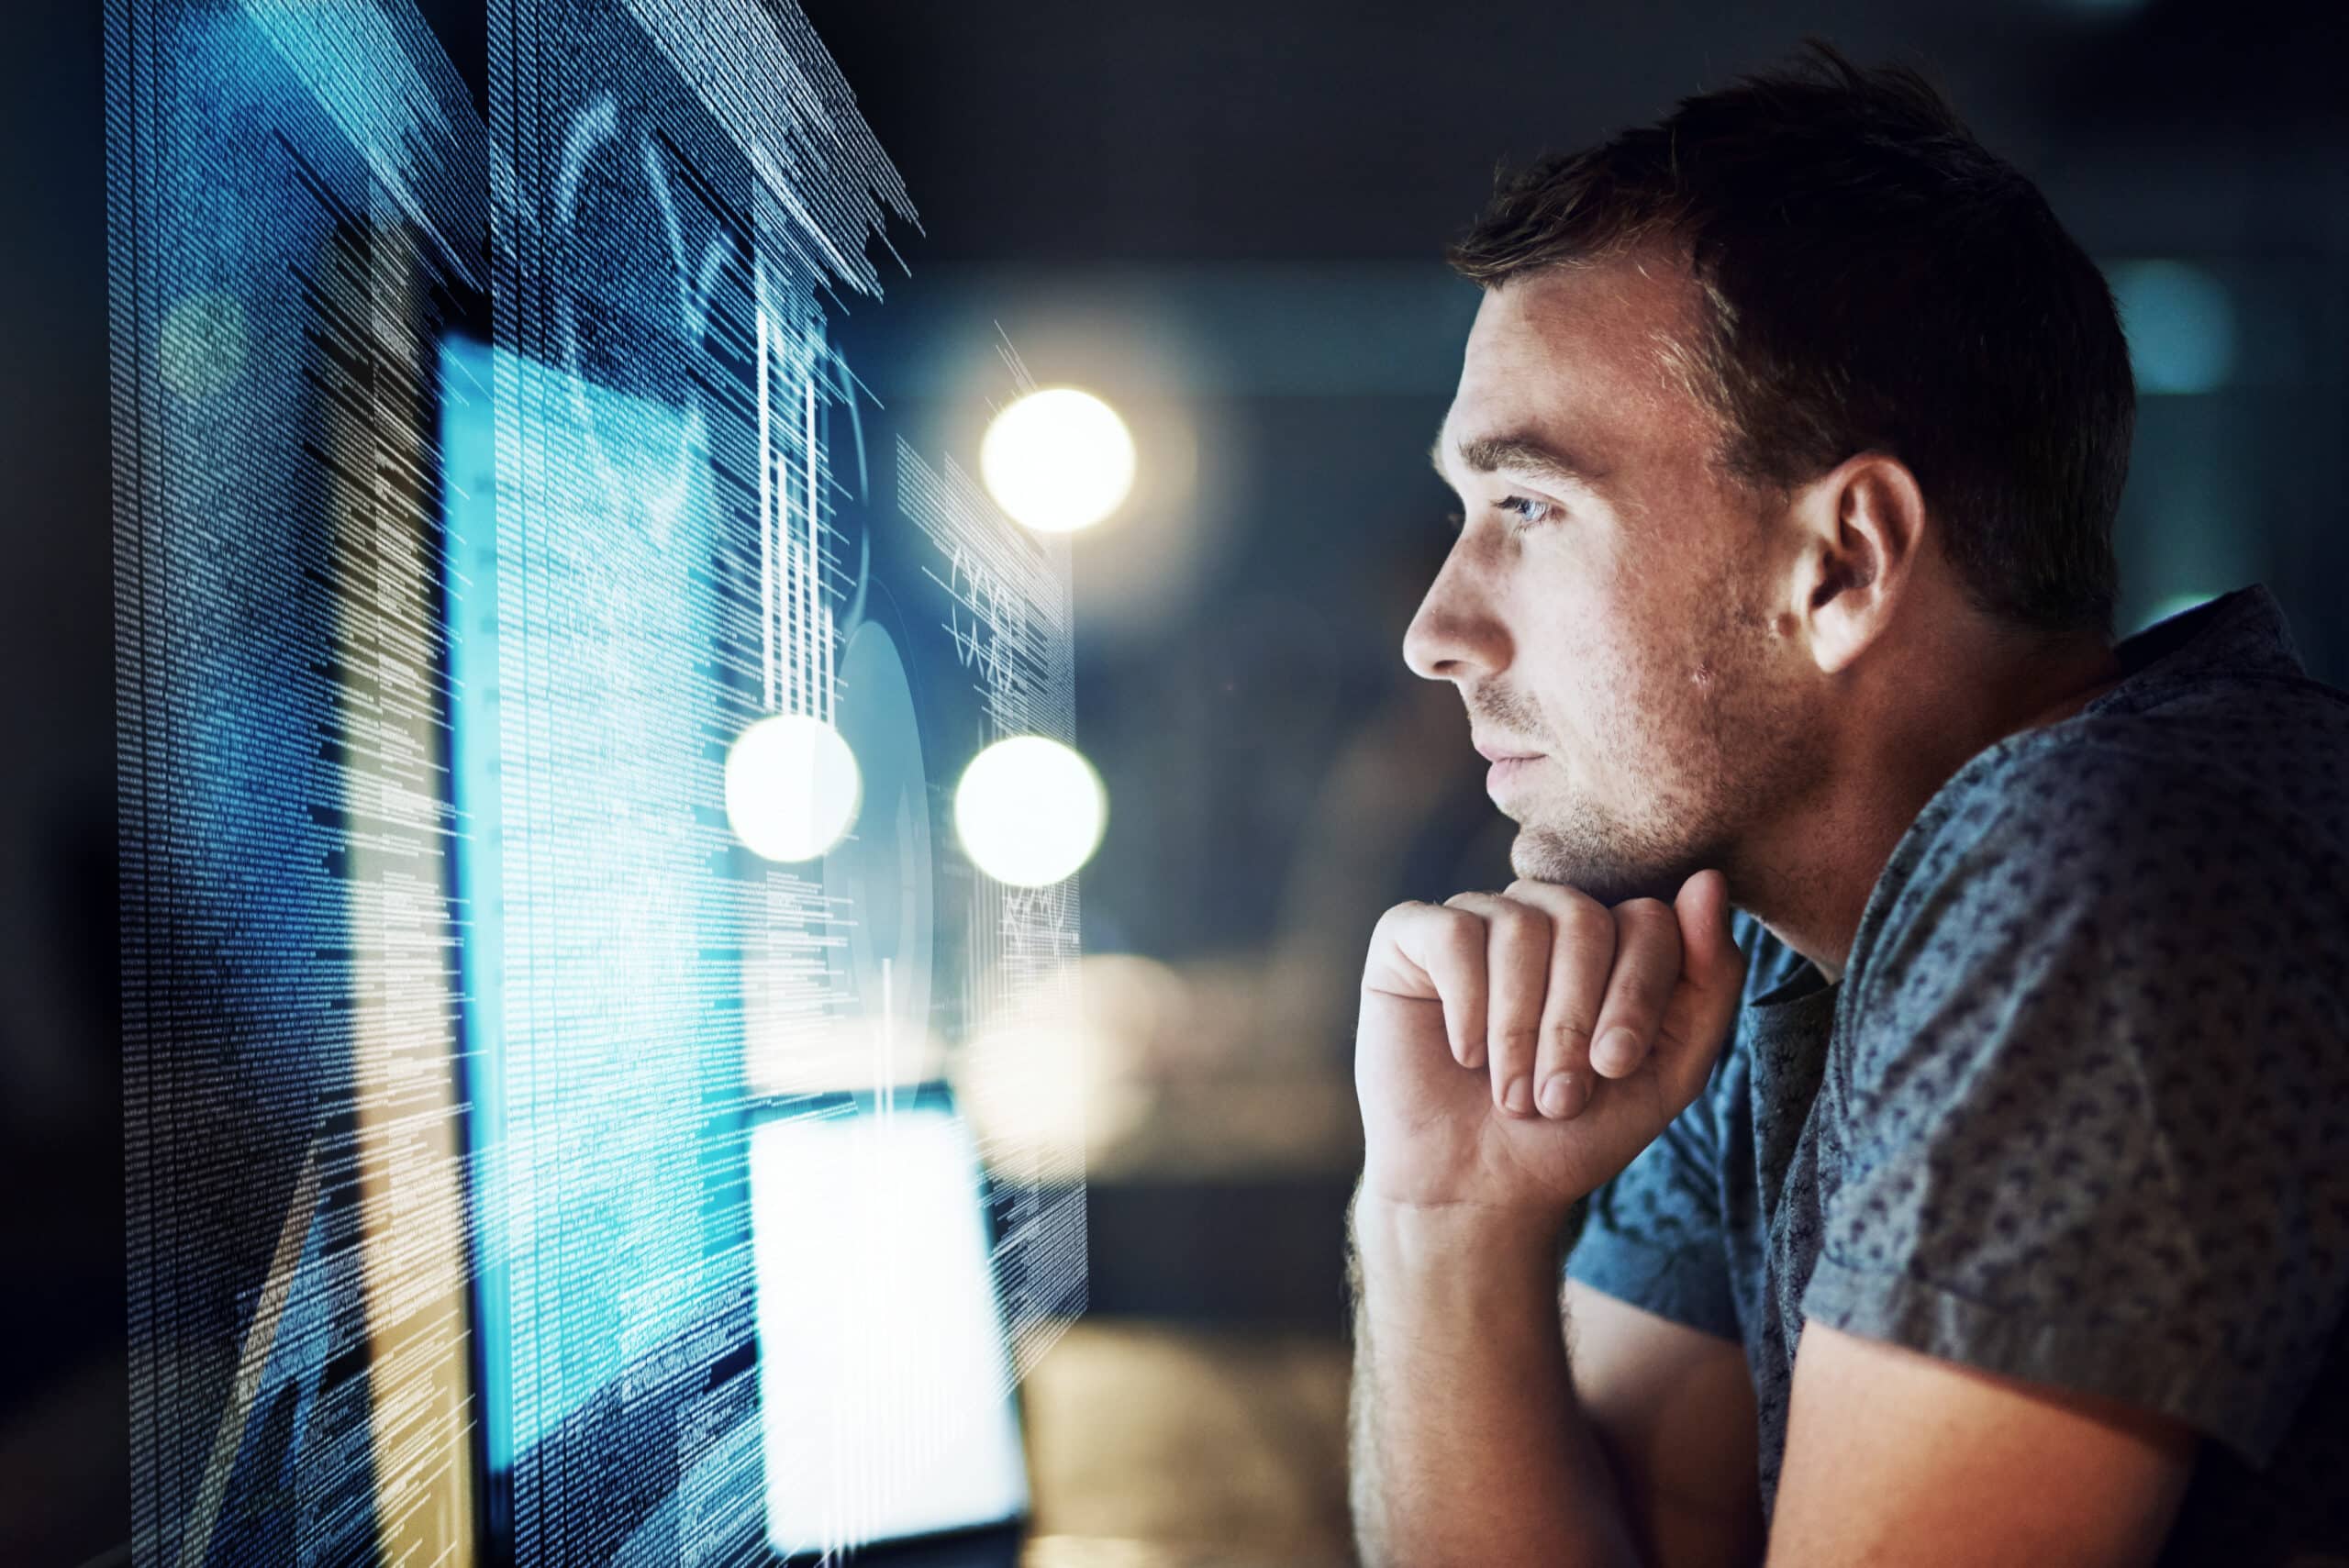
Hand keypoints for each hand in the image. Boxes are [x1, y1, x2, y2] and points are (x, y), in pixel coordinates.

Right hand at [1353, 869, 1745, 1224]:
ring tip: (1512, 1092)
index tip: (1614, 1069)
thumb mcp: (1668, 1071)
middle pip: (1584, 919)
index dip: (1635, 995)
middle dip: (1575, 1020)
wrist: (1477, 1187)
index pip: (1647, 918)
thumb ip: (1708, 982)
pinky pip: (1452, 934)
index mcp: (1610, 936)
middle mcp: (1543, 914)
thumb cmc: (1572, 1132)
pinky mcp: (1409, 936)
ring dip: (1519, 1029)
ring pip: (1518, 926)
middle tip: (1558, 1096)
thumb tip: (1708, 880)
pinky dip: (1465, 1004)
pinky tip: (1463, 1054)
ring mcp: (1476, 918)